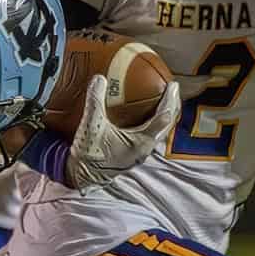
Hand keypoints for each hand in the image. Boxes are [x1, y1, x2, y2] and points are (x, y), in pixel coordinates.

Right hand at [66, 75, 180, 188]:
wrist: (81, 177)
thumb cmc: (89, 155)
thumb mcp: (91, 125)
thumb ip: (95, 101)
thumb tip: (100, 78)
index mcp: (141, 142)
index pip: (163, 118)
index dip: (170, 100)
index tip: (172, 85)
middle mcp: (145, 149)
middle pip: (166, 125)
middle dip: (171, 106)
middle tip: (172, 90)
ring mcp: (140, 153)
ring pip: (159, 131)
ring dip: (163, 115)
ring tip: (162, 101)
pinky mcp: (133, 155)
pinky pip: (149, 135)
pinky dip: (152, 123)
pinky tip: (143, 117)